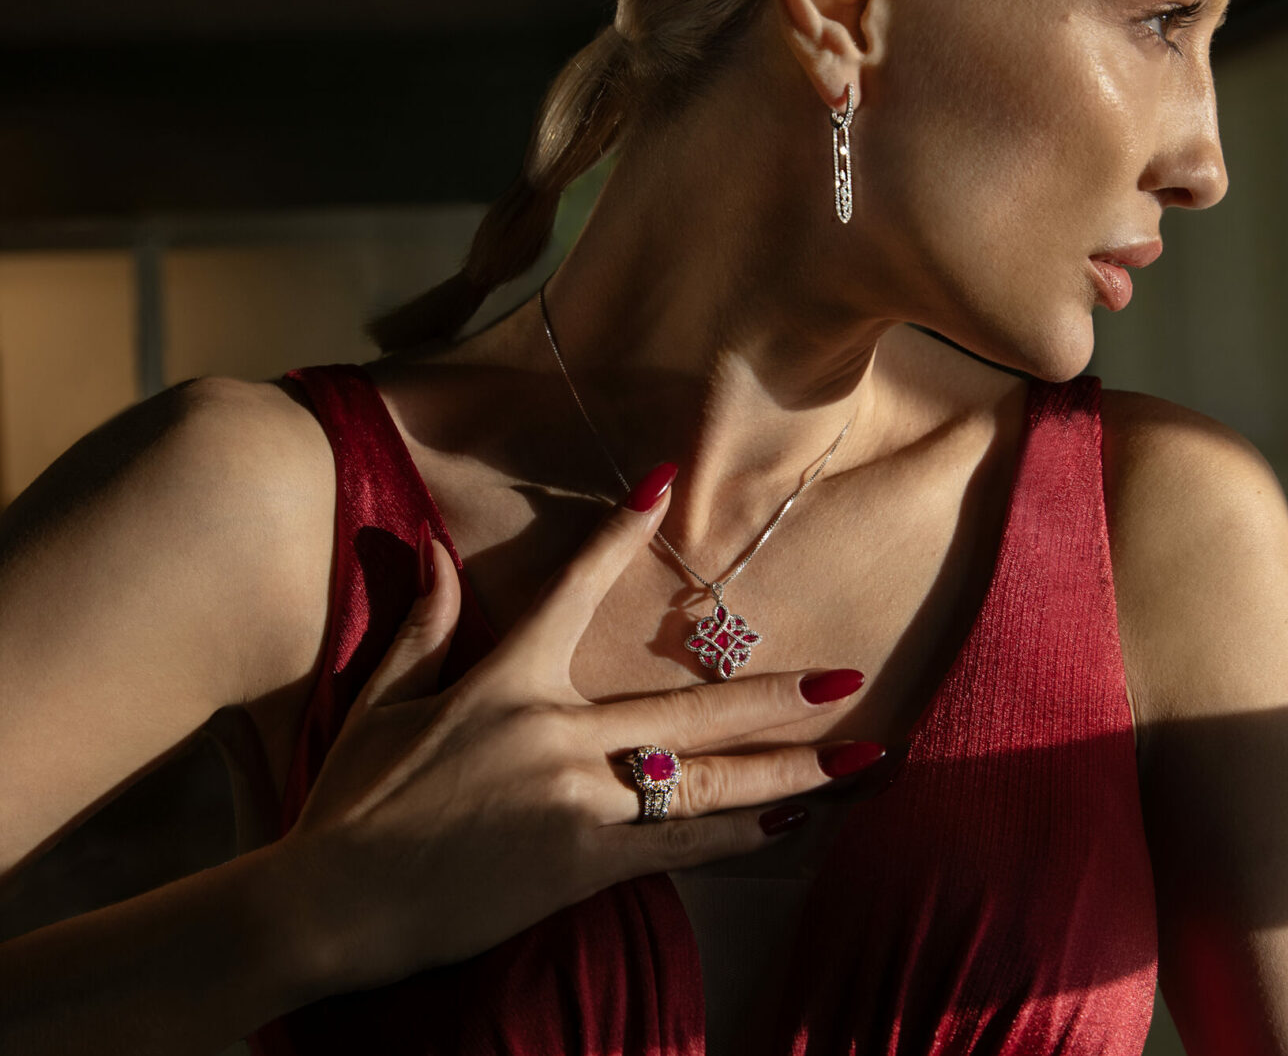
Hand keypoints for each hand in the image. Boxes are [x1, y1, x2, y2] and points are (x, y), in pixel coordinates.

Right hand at [278, 473, 874, 992]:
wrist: (333, 905)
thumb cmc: (352, 802)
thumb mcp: (381, 703)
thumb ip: (424, 626)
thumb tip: (434, 550)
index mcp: (508, 680)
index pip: (575, 589)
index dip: (621, 532)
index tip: (663, 480)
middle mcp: (558, 731)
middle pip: (689, 702)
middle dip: (776, 691)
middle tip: (847, 676)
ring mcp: (579, 799)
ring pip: (706, 777)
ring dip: (788, 767)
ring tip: (857, 755)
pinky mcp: (583, 863)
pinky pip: (680, 845)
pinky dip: (738, 834)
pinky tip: (790, 823)